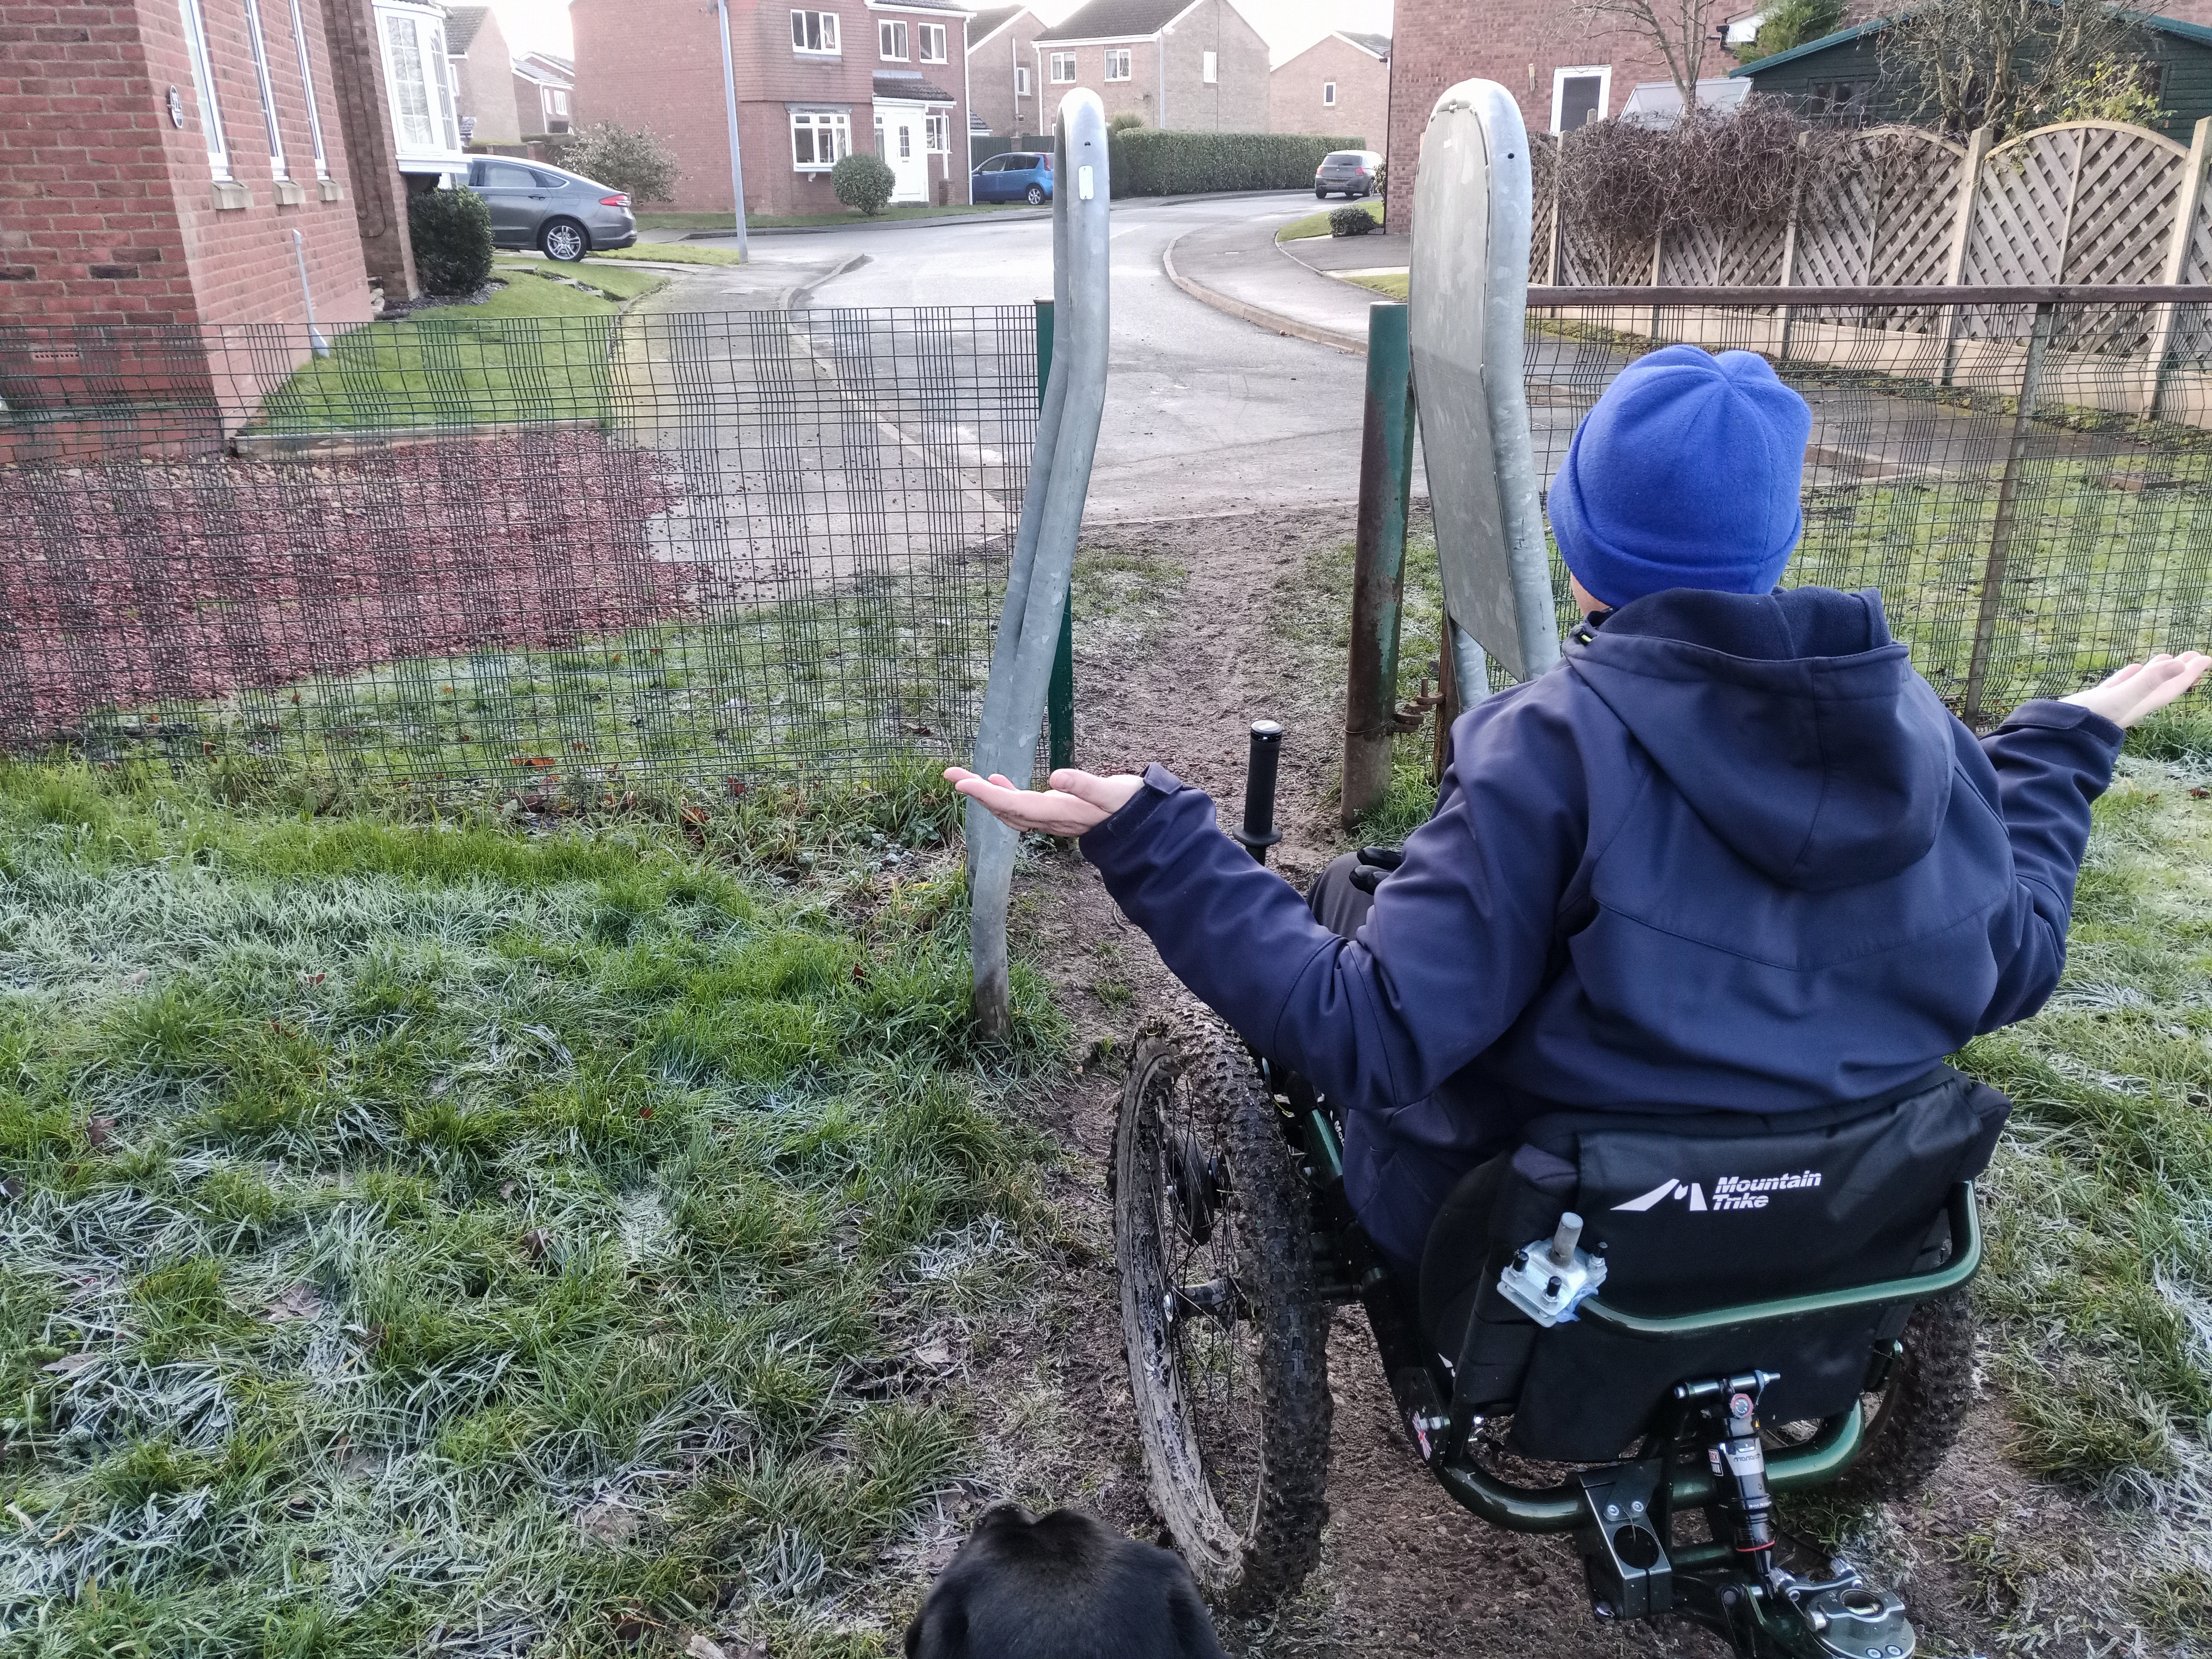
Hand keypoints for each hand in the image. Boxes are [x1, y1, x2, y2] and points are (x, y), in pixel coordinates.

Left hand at [945, 766, 1145, 836]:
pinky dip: (1004, 793)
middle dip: (976, 792)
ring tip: (963, 778)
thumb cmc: (1129, 805)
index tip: (962, 784)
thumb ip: (1086, 786)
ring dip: (986, 794)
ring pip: (1010, 808)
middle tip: (949, 774)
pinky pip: (1021, 806)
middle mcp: (1050, 819)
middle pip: (1005, 808)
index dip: (987, 794)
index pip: (1015, 803)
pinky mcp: (1055, 812)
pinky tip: (996, 779)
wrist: (1143, 825)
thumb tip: (1057, 778)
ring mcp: (1051, 817)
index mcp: (1059, 813)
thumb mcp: (1112, 792)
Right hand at [2061, 653, 2211, 728]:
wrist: (2063, 732)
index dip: (2190, 672)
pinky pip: (2122, 683)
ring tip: (2166, 658)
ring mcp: (2117, 700)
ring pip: (2143, 682)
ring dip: (2156, 671)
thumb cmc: (2094, 716)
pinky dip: (2130, 675)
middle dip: (2179, 670)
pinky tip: (2132, 668)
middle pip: (2163, 683)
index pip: (2173, 685)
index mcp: (2144, 703)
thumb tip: (2180, 664)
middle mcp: (2135, 702)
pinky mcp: (2101, 698)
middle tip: (2193, 654)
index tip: (2205, 658)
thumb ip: (2150, 680)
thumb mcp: (2124, 696)